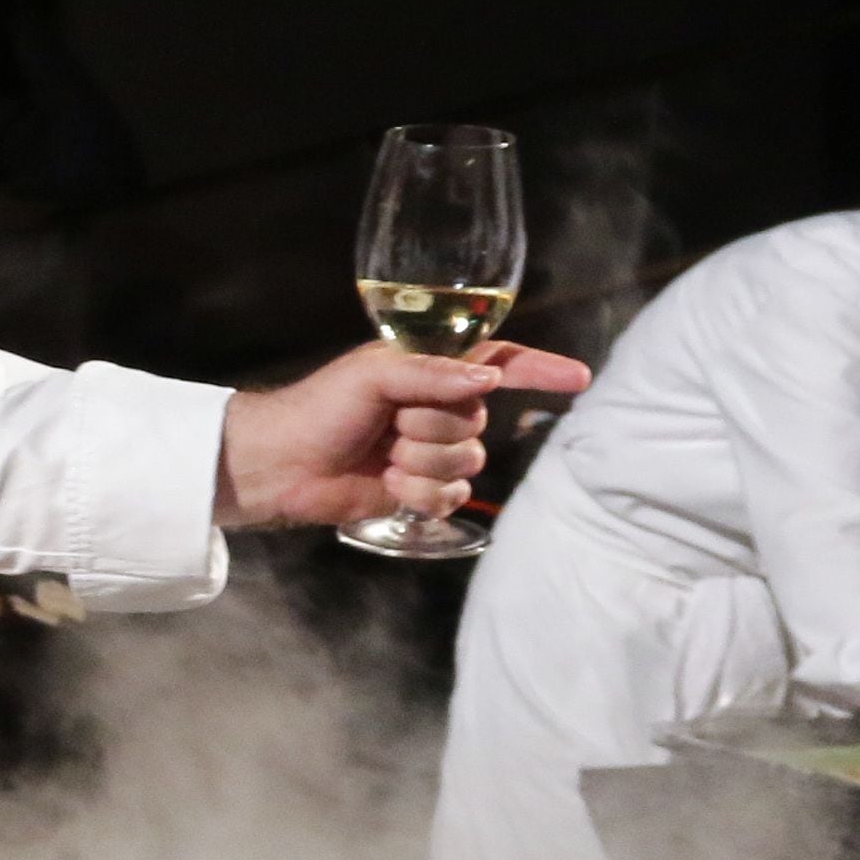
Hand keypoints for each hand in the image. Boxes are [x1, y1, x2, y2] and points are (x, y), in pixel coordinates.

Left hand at [214, 342, 592, 531]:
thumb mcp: (375, 375)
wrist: (281, 465)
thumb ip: (434, 373)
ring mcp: (432, 451)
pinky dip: (419, 492)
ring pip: (468, 460)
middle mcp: (439, 407)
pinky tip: (387, 485)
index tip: (578, 377)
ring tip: (383, 454)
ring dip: (422, 461)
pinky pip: (451, 495)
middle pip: (478, 418)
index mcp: (431, 369)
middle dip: (432, 424)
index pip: (500, 363)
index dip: (539, 370)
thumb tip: (490, 380)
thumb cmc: (320, 407)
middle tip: (388, 424)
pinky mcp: (422, 490)